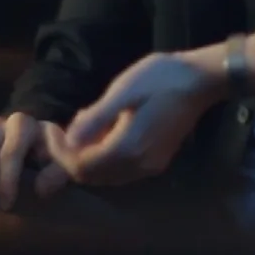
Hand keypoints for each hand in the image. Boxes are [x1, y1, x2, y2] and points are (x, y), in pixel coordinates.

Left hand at [46, 53, 216, 185]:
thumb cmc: (161, 78)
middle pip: (92, 176)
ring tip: (85, 127)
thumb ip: (95, 119)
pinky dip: (106, 158)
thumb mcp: (123, 91)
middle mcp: (138, 166)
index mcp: (127, 149)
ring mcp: (150, 166)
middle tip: (65, 129)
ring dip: (89, 158)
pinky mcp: (158, 161)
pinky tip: (106, 133)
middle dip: (72, 157)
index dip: (61, 152)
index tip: (52, 130)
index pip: (80, 165)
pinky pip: (122, 170)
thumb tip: (69, 140)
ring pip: (107, 176)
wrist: (201, 80)